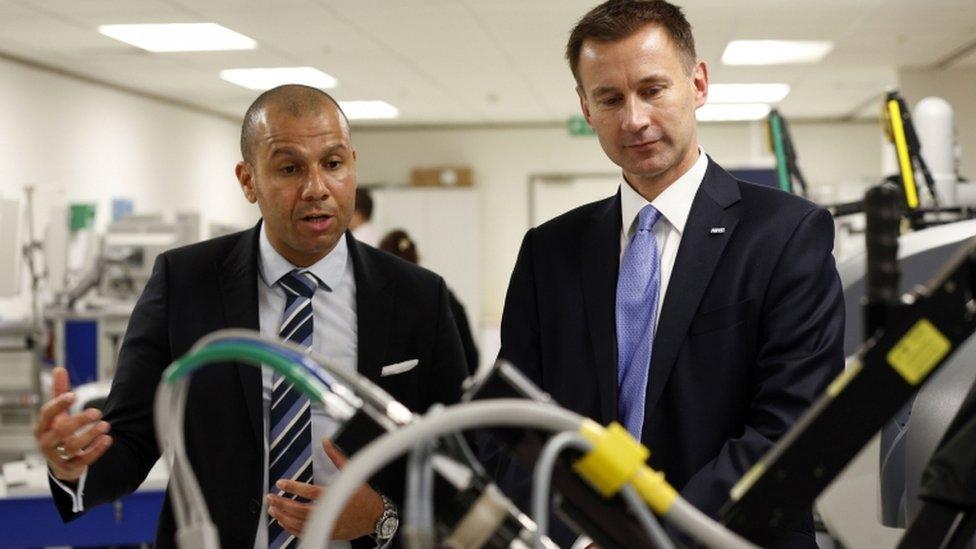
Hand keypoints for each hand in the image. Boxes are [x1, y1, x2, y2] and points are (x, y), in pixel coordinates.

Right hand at [33, 367, 111, 481]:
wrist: (61, 462)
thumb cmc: (58, 432)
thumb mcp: (57, 414)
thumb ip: (59, 393)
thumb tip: (59, 369)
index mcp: (41, 427)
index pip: (47, 414)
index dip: (59, 404)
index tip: (74, 395)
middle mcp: (46, 442)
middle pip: (61, 431)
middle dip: (79, 421)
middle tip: (97, 412)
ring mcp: (57, 457)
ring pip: (72, 446)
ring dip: (91, 435)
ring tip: (106, 425)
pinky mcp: (70, 468)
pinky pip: (83, 460)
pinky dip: (96, 450)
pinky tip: (108, 439)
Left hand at [267, 439, 383, 539]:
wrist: (377, 516)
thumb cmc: (365, 496)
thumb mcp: (353, 472)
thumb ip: (337, 457)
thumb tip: (327, 442)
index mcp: (334, 495)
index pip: (309, 492)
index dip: (293, 487)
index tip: (281, 483)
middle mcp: (329, 512)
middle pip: (299, 510)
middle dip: (282, 504)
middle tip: (270, 498)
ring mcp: (328, 525)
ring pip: (300, 524)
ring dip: (284, 517)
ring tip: (273, 510)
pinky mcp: (327, 533)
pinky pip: (306, 533)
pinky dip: (292, 529)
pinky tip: (285, 523)